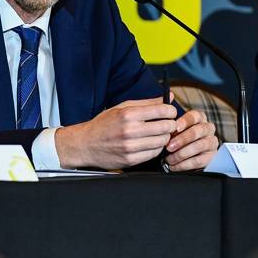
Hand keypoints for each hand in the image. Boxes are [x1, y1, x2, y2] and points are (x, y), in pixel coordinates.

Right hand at [55, 97, 177, 169]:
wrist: (86, 144)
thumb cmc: (104, 124)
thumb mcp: (122, 108)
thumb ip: (147, 103)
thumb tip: (168, 97)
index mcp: (128, 114)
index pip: (161, 111)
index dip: (170, 111)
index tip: (170, 112)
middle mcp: (129, 130)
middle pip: (165, 127)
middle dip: (171, 125)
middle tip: (168, 124)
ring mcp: (130, 147)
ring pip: (162, 142)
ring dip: (164, 137)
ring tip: (159, 134)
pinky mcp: (131, 160)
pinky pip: (154, 154)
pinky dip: (156, 148)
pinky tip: (150, 143)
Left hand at [161, 109, 217, 171]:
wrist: (187, 154)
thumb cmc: (178, 137)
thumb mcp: (174, 130)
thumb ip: (171, 127)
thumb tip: (164, 129)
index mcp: (199, 118)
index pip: (194, 116)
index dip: (184, 122)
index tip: (174, 128)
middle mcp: (208, 128)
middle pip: (197, 131)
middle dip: (182, 140)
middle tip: (169, 147)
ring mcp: (211, 142)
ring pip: (199, 146)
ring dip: (181, 154)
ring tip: (169, 159)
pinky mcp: (211, 156)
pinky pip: (199, 161)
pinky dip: (184, 165)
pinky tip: (174, 166)